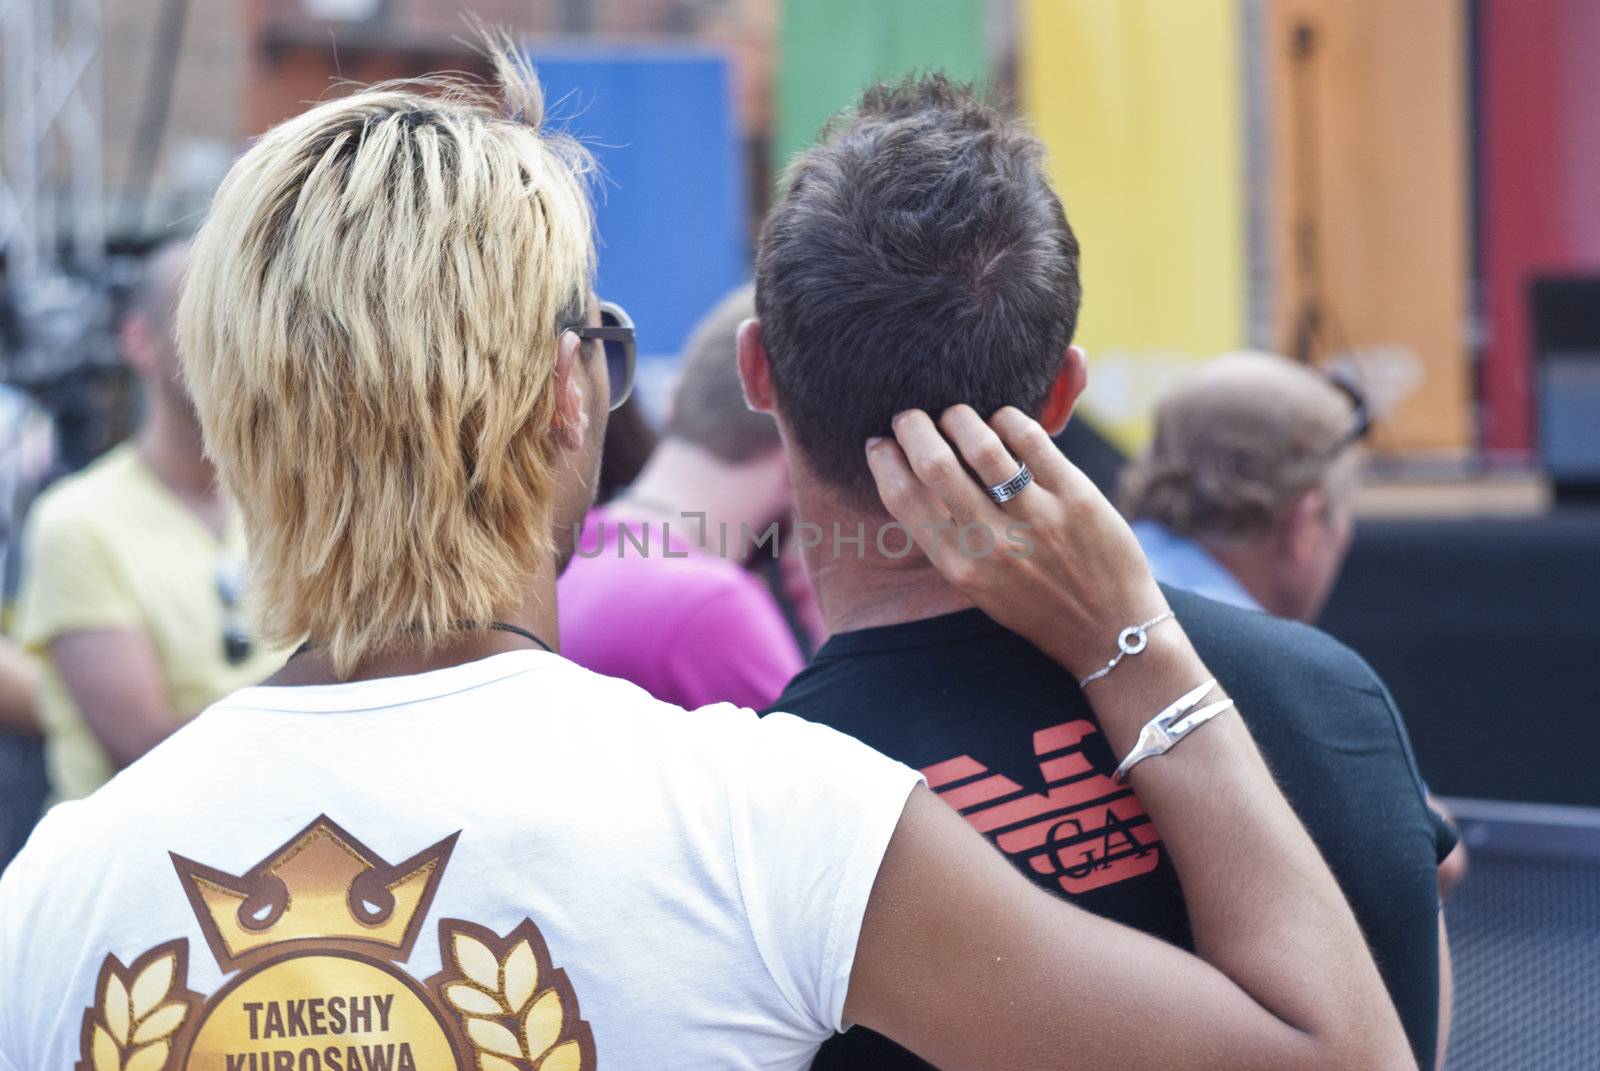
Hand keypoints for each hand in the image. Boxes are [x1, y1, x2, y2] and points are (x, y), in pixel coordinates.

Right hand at [865, 405, 1167, 679]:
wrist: (1111, 634)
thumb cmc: (1039, 608)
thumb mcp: (981, 588)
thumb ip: (951, 540)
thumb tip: (918, 479)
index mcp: (961, 568)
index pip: (904, 499)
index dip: (883, 461)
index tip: (878, 443)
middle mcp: (993, 544)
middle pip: (934, 463)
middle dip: (912, 426)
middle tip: (909, 417)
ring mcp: (1037, 519)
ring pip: (981, 444)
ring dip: (959, 417)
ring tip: (955, 416)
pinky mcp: (1077, 498)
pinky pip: (1032, 440)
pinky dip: (1008, 420)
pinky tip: (1002, 422)